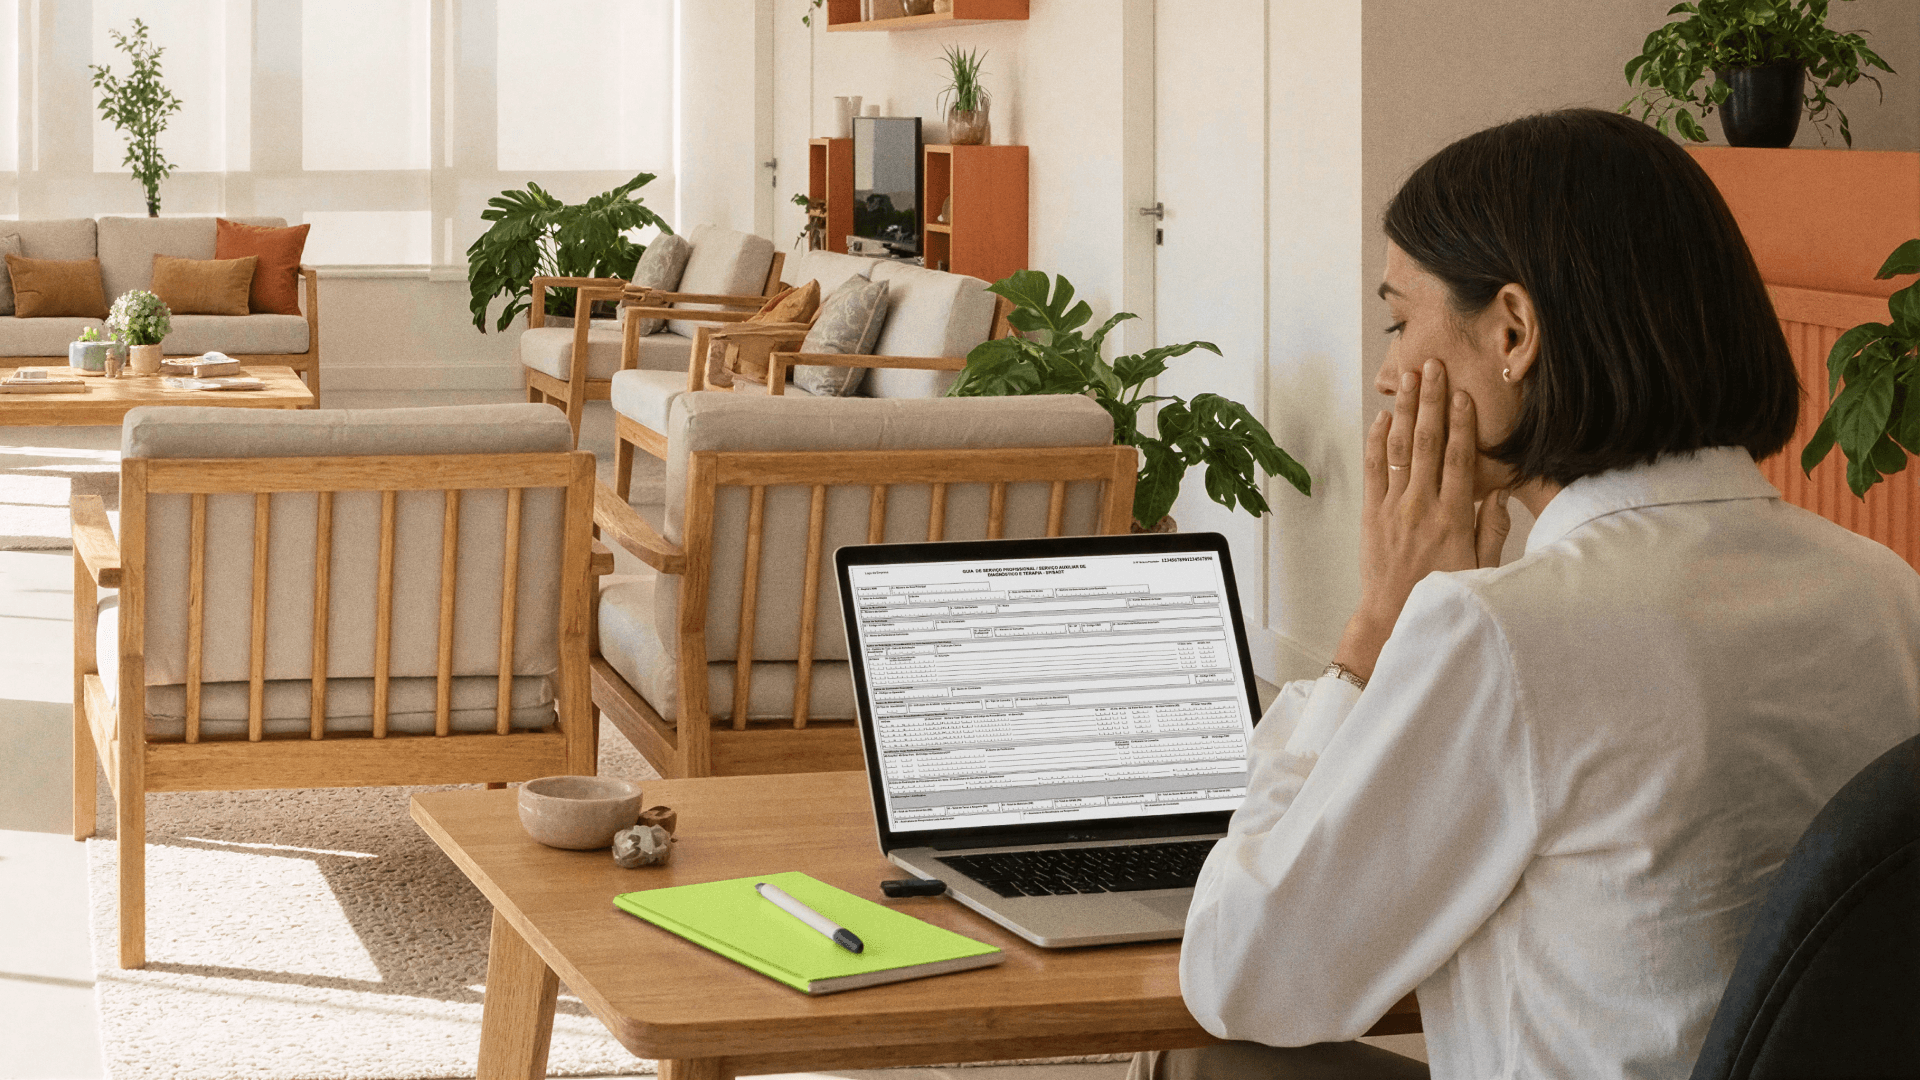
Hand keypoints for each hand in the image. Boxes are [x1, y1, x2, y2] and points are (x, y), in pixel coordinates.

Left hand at [1335, 360, 1510, 678]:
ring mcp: (1393, 506)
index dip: (1460, 422)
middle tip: (1433, 367)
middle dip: (1430, 400)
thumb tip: (1498, 494)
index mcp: (1453, 516)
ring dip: (1403, 410)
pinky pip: (1373, 468)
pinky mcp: (1371, 512)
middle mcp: (1422, 505)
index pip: (1458, 458)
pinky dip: (1376, 441)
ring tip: (1408, 379)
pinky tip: (1381, 418)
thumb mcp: (1482, 567)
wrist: (1392, 616)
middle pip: (1427, 441)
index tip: (1463, 394)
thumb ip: (1491, 529)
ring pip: (1399, 448)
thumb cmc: (1441, 593)